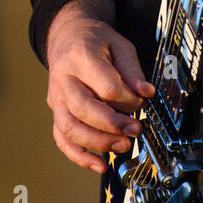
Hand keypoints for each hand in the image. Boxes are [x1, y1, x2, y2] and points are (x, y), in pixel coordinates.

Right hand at [45, 0, 154, 173]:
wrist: (68, 36)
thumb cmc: (95, 41)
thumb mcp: (120, 45)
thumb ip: (133, 70)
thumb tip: (146, 92)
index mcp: (81, 56)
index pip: (106, 86)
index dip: (128, 99)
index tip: (141, 100)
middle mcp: (63, 78)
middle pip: (83, 108)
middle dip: (112, 124)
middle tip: (135, 130)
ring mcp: (56, 97)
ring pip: (69, 127)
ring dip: (97, 142)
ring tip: (123, 146)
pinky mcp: (56, 112)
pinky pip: (62, 139)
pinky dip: (79, 156)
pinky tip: (99, 165)